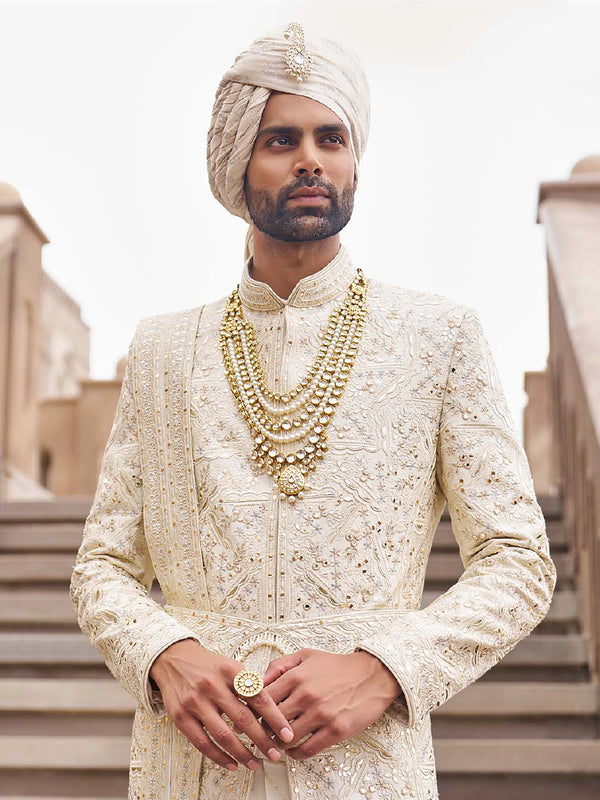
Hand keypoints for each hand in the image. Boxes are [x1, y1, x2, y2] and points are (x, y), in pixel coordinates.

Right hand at [149, 639, 293, 770]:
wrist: (173, 659)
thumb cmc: (207, 666)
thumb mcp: (230, 666)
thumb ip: (248, 685)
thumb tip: (272, 709)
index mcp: (230, 670)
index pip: (258, 697)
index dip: (275, 717)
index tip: (287, 733)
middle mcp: (212, 685)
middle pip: (243, 718)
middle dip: (262, 740)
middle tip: (275, 754)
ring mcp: (195, 702)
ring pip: (224, 734)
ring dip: (242, 753)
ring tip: (255, 763)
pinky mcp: (181, 716)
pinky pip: (202, 743)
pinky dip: (219, 757)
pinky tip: (231, 763)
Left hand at [261, 648, 401, 759]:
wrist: (372, 675)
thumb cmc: (338, 666)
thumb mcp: (306, 656)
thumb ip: (280, 665)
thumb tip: (259, 681)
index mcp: (296, 677)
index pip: (264, 699)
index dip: (254, 710)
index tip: (251, 716)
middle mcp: (306, 696)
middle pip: (272, 721)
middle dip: (263, 730)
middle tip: (261, 734)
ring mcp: (321, 714)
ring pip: (287, 738)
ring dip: (279, 744)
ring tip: (277, 743)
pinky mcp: (335, 730)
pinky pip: (307, 750)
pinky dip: (296, 754)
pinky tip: (294, 750)